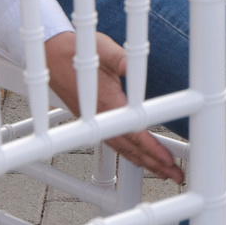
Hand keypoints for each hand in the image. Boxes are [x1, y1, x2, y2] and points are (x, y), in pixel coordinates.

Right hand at [43, 30, 184, 182]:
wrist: (50, 57)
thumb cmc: (77, 52)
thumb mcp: (102, 49)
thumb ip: (118, 58)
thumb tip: (128, 64)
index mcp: (107, 103)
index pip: (134, 133)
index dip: (152, 149)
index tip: (168, 160)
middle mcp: (100, 118)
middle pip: (131, 149)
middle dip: (155, 163)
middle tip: (175, 175)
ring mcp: (95, 122)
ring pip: (123, 149)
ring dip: (144, 162)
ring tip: (162, 171)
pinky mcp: (92, 121)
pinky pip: (114, 143)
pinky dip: (129, 154)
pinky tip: (137, 157)